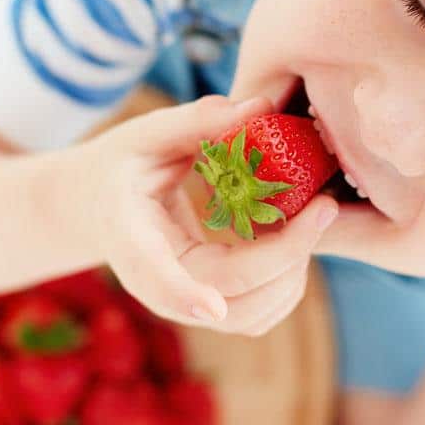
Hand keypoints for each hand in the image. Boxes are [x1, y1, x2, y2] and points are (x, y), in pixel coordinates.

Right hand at [76, 94, 337, 333]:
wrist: (101, 206)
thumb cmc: (125, 165)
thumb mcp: (147, 134)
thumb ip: (199, 122)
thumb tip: (261, 107)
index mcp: (131, 238)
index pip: (154, 275)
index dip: (182, 294)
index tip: (211, 308)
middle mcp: (157, 285)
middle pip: (226, 299)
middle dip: (286, 258)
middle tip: (323, 206)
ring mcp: (185, 304)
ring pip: (249, 317)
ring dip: (293, 274)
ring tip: (313, 218)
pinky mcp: (211, 310)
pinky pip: (258, 315)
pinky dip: (287, 285)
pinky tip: (296, 240)